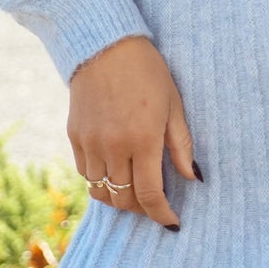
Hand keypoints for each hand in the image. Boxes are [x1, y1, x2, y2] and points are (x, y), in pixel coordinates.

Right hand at [67, 35, 201, 230]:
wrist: (105, 45)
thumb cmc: (147, 72)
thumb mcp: (173, 104)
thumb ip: (181, 145)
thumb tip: (193, 177)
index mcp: (142, 139)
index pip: (149, 195)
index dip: (161, 214)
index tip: (172, 222)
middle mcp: (113, 146)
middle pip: (123, 199)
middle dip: (141, 209)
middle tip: (154, 204)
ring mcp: (90, 142)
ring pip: (100, 191)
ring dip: (119, 197)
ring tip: (133, 189)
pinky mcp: (74, 136)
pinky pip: (85, 173)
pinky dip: (100, 180)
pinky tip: (114, 170)